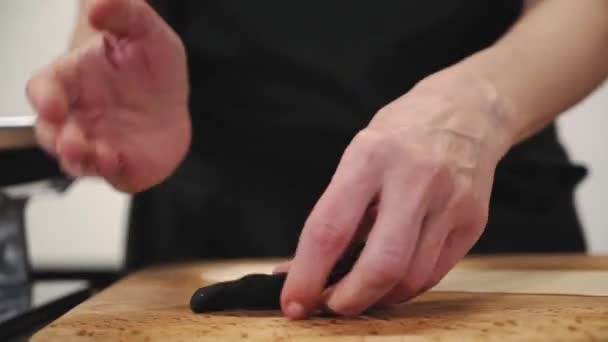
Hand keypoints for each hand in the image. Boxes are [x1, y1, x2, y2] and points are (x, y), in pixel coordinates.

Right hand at [26, 0, 190, 191]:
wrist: (175, 101)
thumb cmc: (150, 67)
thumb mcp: (147, 32)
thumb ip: (125, 13)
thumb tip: (97, 7)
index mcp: (74, 79)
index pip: (45, 88)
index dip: (44, 98)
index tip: (53, 105)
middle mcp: (78, 114)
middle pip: (51, 131)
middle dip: (58, 138)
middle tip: (71, 141)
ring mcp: (96, 142)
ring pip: (74, 158)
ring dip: (80, 159)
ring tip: (96, 155)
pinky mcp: (118, 165)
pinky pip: (107, 174)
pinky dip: (108, 171)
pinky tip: (117, 161)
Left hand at [280, 73, 513, 317]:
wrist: (467, 112)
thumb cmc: (401, 135)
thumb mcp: (358, 157)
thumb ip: (335, 211)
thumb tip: (301, 268)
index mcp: (371, 155)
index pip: (330, 228)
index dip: (307, 274)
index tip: (293, 302)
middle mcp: (414, 178)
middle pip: (381, 264)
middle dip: (348, 300)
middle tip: (330, 305)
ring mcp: (450, 202)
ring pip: (410, 278)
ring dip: (377, 297)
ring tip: (360, 290)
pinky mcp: (473, 222)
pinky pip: (434, 274)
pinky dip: (405, 286)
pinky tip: (391, 278)